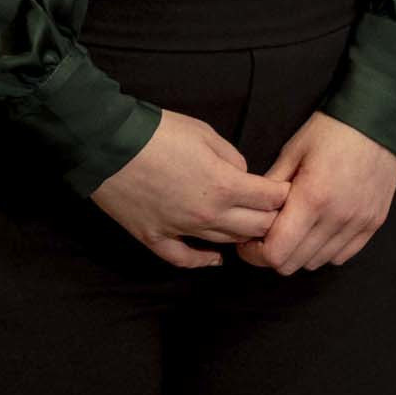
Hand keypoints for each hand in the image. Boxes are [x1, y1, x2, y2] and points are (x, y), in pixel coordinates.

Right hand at [92, 110, 289, 269]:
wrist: (108, 143)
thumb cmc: (158, 132)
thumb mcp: (205, 133)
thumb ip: (232, 157)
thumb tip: (241, 174)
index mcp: (225, 186)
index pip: (271, 200)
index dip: (283, 194)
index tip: (287, 190)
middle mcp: (208, 214)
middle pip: (256, 227)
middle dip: (272, 219)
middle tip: (275, 211)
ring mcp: (180, 230)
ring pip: (225, 243)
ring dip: (243, 237)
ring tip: (252, 230)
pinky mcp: (155, 237)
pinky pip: (185, 259)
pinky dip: (203, 261)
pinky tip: (215, 259)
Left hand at [234, 111, 395, 274]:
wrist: (379, 117)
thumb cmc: (331, 130)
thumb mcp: (292, 151)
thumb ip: (270, 187)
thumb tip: (251, 213)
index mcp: (312, 198)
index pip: (275, 253)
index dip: (254, 253)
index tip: (248, 240)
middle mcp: (337, 217)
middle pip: (293, 263)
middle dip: (273, 254)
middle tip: (267, 235)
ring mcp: (359, 223)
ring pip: (317, 262)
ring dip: (299, 253)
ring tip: (294, 230)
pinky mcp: (374, 223)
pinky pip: (342, 255)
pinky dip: (325, 250)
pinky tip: (318, 230)